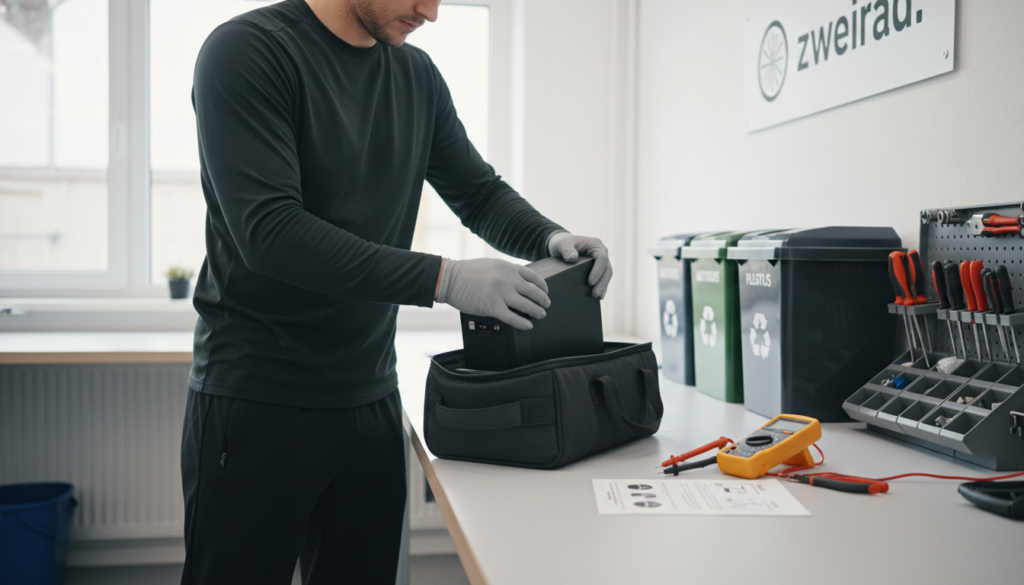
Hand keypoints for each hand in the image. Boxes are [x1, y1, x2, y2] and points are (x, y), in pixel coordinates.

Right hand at [436, 258, 550, 330]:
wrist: (449, 278)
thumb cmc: (466, 272)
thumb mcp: (491, 264)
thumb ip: (506, 272)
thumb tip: (518, 282)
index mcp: (507, 267)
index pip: (533, 276)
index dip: (542, 286)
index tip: (545, 291)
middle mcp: (507, 279)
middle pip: (533, 291)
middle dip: (543, 300)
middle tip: (546, 305)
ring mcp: (500, 293)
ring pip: (526, 305)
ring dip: (536, 311)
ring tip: (541, 315)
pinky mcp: (493, 307)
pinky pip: (513, 317)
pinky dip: (523, 323)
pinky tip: (528, 326)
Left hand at [547, 232, 611, 298]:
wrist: (562, 246)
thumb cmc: (562, 243)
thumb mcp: (561, 244)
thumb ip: (566, 250)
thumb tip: (572, 259)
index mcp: (595, 245)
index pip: (602, 258)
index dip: (598, 271)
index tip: (590, 282)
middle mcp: (602, 252)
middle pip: (607, 269)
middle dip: (602, 282)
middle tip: (595, 294)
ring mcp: (601, 261)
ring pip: (606, 275)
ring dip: (603, 286)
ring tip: (597, 297)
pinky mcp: (598, 268)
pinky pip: (602, 278)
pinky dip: (601, 287)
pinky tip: (597, 296)